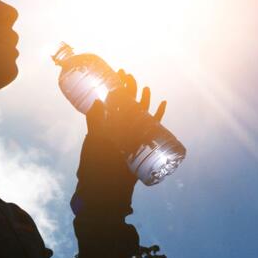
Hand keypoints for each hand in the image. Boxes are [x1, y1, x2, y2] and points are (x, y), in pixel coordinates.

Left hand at [72, 70, 165, 217]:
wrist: (106, 186)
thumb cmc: (96, 164)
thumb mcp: (95, 140)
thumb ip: (95, 122)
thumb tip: (97, 101)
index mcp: (109, 124)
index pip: (115, 100)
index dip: (118, 85)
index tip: (118, 72)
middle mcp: (121, 126)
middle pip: (129, 103)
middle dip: (130, 88)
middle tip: (129, 74)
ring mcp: (132, 134)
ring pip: (141, 113)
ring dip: (145, 100)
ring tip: (146, 87)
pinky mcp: (142, 144)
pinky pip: (153, 128)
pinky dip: (158, 116)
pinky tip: (163, 104)